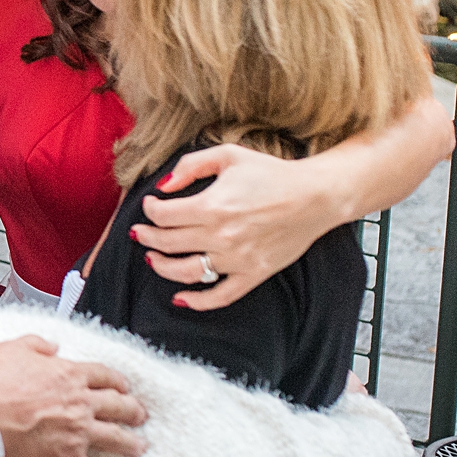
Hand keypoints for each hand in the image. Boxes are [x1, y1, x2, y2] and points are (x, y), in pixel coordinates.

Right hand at [0, 335, 146, 456]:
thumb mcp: (11, 348)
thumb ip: (36, 345)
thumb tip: (52, 346)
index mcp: (69, 374)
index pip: (104, 375)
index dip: (117, 380)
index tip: (123, 386)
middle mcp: (80, 402)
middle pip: (118, 405)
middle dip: (132, 410)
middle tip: (139, 415)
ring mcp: (77, 431)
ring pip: (116, 438)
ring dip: (130, 443)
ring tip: (137, 447)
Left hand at [133, 144, 331, 310]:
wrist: (315, 196)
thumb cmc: (272, 173)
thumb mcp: (227, 155)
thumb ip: (190, 166)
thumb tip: (163, 187)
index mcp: (212, 206)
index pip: (163, 215)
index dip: (150, 210)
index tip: (150, 206)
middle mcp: (221, 236)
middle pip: (167, 243)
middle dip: (147, 237)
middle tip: (140, 233)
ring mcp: (237, 259)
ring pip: (185, 272)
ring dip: (161, 267)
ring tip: (151, 258)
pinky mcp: (253, 273)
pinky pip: (220, 296)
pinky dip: (197, 301)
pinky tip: (179, 297)